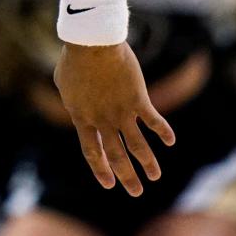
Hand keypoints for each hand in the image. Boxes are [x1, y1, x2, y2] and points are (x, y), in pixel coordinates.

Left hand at [54, 42, 175, 195]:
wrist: (92, 42)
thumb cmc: (74, 57)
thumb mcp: (64, 82)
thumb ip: (71, 99)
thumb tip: (74, 105)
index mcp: (82, 117)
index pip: (92, 151)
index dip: (101, 168)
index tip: (109, 183)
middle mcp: (102, 120)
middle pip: (116, 155)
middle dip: (127, 176)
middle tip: (136, 192)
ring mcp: (121, 112)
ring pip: (137, 146)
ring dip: (148, 163)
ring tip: (155, 177)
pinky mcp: (138, 100)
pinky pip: (153, 121)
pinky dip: (163, 132)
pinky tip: (170, 141)